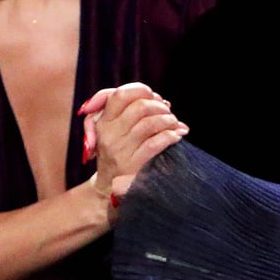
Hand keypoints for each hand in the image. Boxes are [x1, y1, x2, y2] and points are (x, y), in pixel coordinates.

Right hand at [79, 82, 187, 197]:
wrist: (109, 188)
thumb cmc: (118, 152)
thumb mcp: (113, 129)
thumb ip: (129, 109)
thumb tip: (161, 99)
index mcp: (103, 122)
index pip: (120, 94)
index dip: (141, 90)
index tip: (153, 97)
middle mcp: (108, 134)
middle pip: (140, 106)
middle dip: (160, 106)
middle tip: (168, 112)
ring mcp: (119, 150)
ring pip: (149, 123)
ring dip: (168, 120)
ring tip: (174, 124)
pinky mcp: (131, 165)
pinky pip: (155, 143)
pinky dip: (170, 136)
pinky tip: (176, 137)